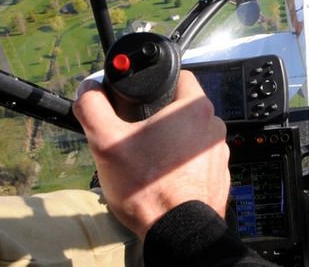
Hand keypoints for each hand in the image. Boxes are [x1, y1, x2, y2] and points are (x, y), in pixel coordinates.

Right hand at [74, 70, 229, 238]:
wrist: (176, 231)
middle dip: (159, 119)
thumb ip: (94, 109)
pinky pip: (197, 160)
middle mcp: (214, 125)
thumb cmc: (147, 186)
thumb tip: (88, 90)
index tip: (142, 98)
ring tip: (147, 162)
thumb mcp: (106, 142)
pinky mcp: (219, 173)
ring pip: (190, 136)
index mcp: (194, 108)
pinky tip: (162, 178)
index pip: (179, 77)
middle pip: (182, 109)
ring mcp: (219, 151)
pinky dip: (181, 165)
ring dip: (171, 143)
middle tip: (137, 137)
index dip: (157, 85)